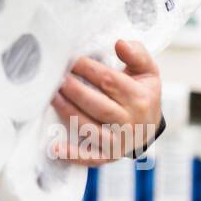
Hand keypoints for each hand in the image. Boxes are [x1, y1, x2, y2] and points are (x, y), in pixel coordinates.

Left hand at [50, 39, 162, 166]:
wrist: (150, 128)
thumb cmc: (142, 94)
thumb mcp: (147, 71)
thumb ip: (136, 54)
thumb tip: (120, 42)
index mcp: (139, 98)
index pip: (109, 81)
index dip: (87, 68)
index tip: (70, 58)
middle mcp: (130, 122)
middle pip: (97, 104)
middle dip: (73, 89)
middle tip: (55, 77)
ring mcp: (119, 142)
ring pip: (89, 127)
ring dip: (67, 112)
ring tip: (51, 96)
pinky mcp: (108, 156)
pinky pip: (90, 157)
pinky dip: (72, 154)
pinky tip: (55, 147)